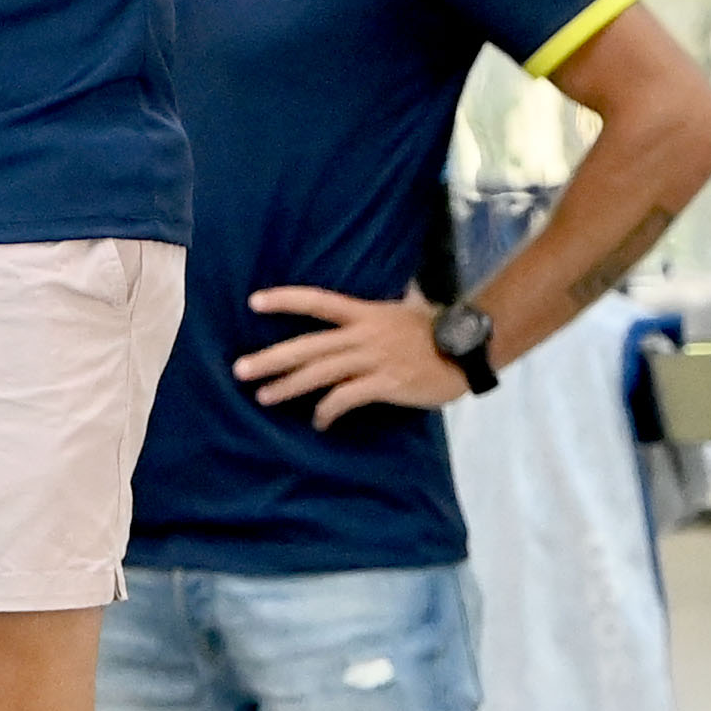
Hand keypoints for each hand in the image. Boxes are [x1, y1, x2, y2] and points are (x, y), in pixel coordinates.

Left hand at [235, 285, 469, 426]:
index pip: (318, 301)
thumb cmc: (440, 329)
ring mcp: (373, 360)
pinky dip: (328, 411)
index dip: (286, 300)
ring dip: (289, 387)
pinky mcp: (385, 384)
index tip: (254, 302)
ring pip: (320, 374)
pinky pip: (347, 399)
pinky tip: (318, 422)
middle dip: (272, 358)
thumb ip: (390, 304)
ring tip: (264, 397)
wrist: (469, 349)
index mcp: (366, 313)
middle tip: (240, 370)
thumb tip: (398, 288)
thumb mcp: (409, 307)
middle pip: (308, 345)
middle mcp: (364, 335)